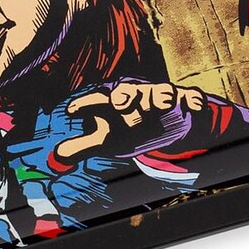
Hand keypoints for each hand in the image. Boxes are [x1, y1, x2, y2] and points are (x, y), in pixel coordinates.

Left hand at [57, 81, 206, 164]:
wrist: (168, 122)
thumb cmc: (131, 128)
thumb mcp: (106, 139)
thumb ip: (81, 147)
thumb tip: (55, 156)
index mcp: (116, 104)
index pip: (98, 101)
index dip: (85, 105)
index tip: (71, 111)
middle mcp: (138, 96)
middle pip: (129, 92)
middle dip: (125, 97)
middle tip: (119, 106)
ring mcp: (163, 97)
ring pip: (161, 92)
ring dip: (160, 96)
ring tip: (162, 104)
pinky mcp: (186, 101)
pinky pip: (191, 98)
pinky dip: (192, 102)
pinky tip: (192, 107)